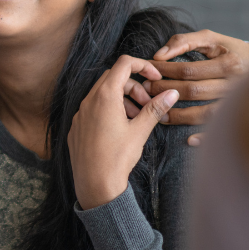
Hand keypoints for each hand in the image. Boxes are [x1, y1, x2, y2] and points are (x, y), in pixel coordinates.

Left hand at [68, 56, 178, 209]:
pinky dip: (108, 110)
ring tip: (136, 118)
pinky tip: (119, 129)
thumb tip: (172, 93)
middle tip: (148, 104)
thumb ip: (155, 108)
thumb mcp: (140, 131)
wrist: (95, 185)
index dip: (143, 65)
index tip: (155, 78)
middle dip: (134, 86)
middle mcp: (88, 100)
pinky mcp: (76, 127)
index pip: (124, 64)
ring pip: (102, 94)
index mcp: (105, 96)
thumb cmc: (117, 157)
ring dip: (122, 99)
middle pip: (113, 78)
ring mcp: (80, 114)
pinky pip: (92, 109)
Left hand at [145, 30, 248, 135]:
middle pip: (194, 92)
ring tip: (158, 115)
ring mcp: (239, 103)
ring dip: (179, 116)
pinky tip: (189, 139)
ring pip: (205, 113)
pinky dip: (205, 136)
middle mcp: (235, 84)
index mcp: (229, 63)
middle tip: (146, 92)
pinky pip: (221, 129)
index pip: (188, 70)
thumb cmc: (232, 49)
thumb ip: (184, 41)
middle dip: (166, 92)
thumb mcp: (211, 38)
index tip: (148, 73)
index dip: (164, 72)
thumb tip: (159, 55)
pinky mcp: (241, 117)